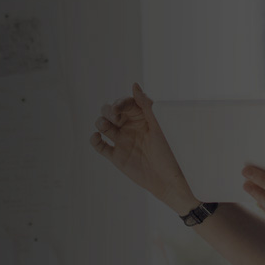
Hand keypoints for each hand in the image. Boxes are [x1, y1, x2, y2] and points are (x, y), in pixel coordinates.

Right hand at [89, 83, 194, 208]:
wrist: (170, 180)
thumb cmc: (170, 151)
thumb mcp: (160, 124)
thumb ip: (146, 105)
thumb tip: (134, 84)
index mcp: (142, 117)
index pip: (125, 103)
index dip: (119, 102)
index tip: (117, 108)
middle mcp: (130, 126)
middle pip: (110, 111)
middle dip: (108, 111)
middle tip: (114, 118)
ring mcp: (122, 141)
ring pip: (103, 125)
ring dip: (100, 122)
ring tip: (105, 127)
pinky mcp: (116, 156)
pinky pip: (100, 145)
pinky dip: (94, 140)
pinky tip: (97, 137)